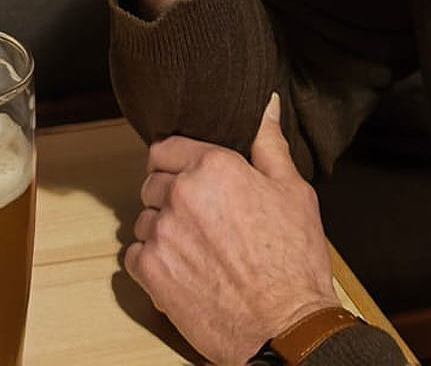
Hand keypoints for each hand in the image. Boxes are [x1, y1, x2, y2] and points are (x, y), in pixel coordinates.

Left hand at [124, 95, 337, 365]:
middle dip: (169, 195)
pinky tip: (183, 270)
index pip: (165, 147)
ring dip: (162, 230)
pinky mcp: (152, 272)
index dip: (175, 161)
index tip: (185, 175)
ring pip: (144, 220)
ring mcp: (163, 234)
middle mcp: (181, 194)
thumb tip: (265, 104)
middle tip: (199, 218)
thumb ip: (269, 144)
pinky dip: (153, 262)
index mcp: (214, 167)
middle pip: (152, 182)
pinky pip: (136, 255)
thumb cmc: (294, 261)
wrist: (285, 326)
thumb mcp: (293, 191)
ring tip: (195, 248)